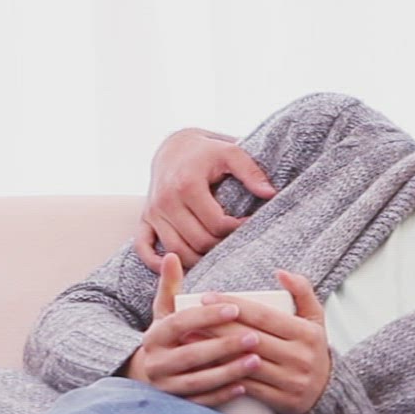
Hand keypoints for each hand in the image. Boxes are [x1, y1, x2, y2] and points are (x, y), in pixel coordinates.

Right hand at [122, 254, 262, 405]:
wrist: (148, 375)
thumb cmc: (166, 337)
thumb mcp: (163, 312)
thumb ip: (169, 285)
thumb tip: (173, 255)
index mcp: (154, 336)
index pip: (181, 323)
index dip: (208, 316)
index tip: (235, 308)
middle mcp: (156, 362)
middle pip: (191, 354)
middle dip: (224, 346)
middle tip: (255, 337)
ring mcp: (166, 386)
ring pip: (197, 381)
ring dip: (228, 371)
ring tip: (256, 361)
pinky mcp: (177, 405)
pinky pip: (201, 402)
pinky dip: (222, 395)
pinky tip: (244, 386)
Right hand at [136, 128, 278, 271]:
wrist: (174, 146)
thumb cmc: (207, 151)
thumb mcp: (230, 152)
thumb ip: (251, 171)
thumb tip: (270, 193)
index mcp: (187, 185)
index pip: (216, 224)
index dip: (237, 229)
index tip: (249, 224)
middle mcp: (166, 200)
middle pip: (198, 241)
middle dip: (221, 246)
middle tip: (235, 241)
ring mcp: (153, 212)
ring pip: (176, 251)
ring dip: (198, 260)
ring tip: (217, 254)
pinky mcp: (145, 219)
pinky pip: (144, 248)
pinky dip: (157, 263)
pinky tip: (177, 267)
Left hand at [205, 269, 330, 413]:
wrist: (328, 393)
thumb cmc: (312, 349)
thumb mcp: (315, 318)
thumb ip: (302, 291)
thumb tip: (280, 272)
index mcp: (306, 333)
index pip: (263, 316)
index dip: (233, 305)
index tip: (207, 297)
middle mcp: (300, 357)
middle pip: (250, 338)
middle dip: (217, 326)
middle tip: (191, 316)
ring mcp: (291, 381)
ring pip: (246, 363)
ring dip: (215, 351)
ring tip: (191, 339)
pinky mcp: (283, 401)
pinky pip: (248, 387)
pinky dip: (225, 376)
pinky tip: (204, 367)